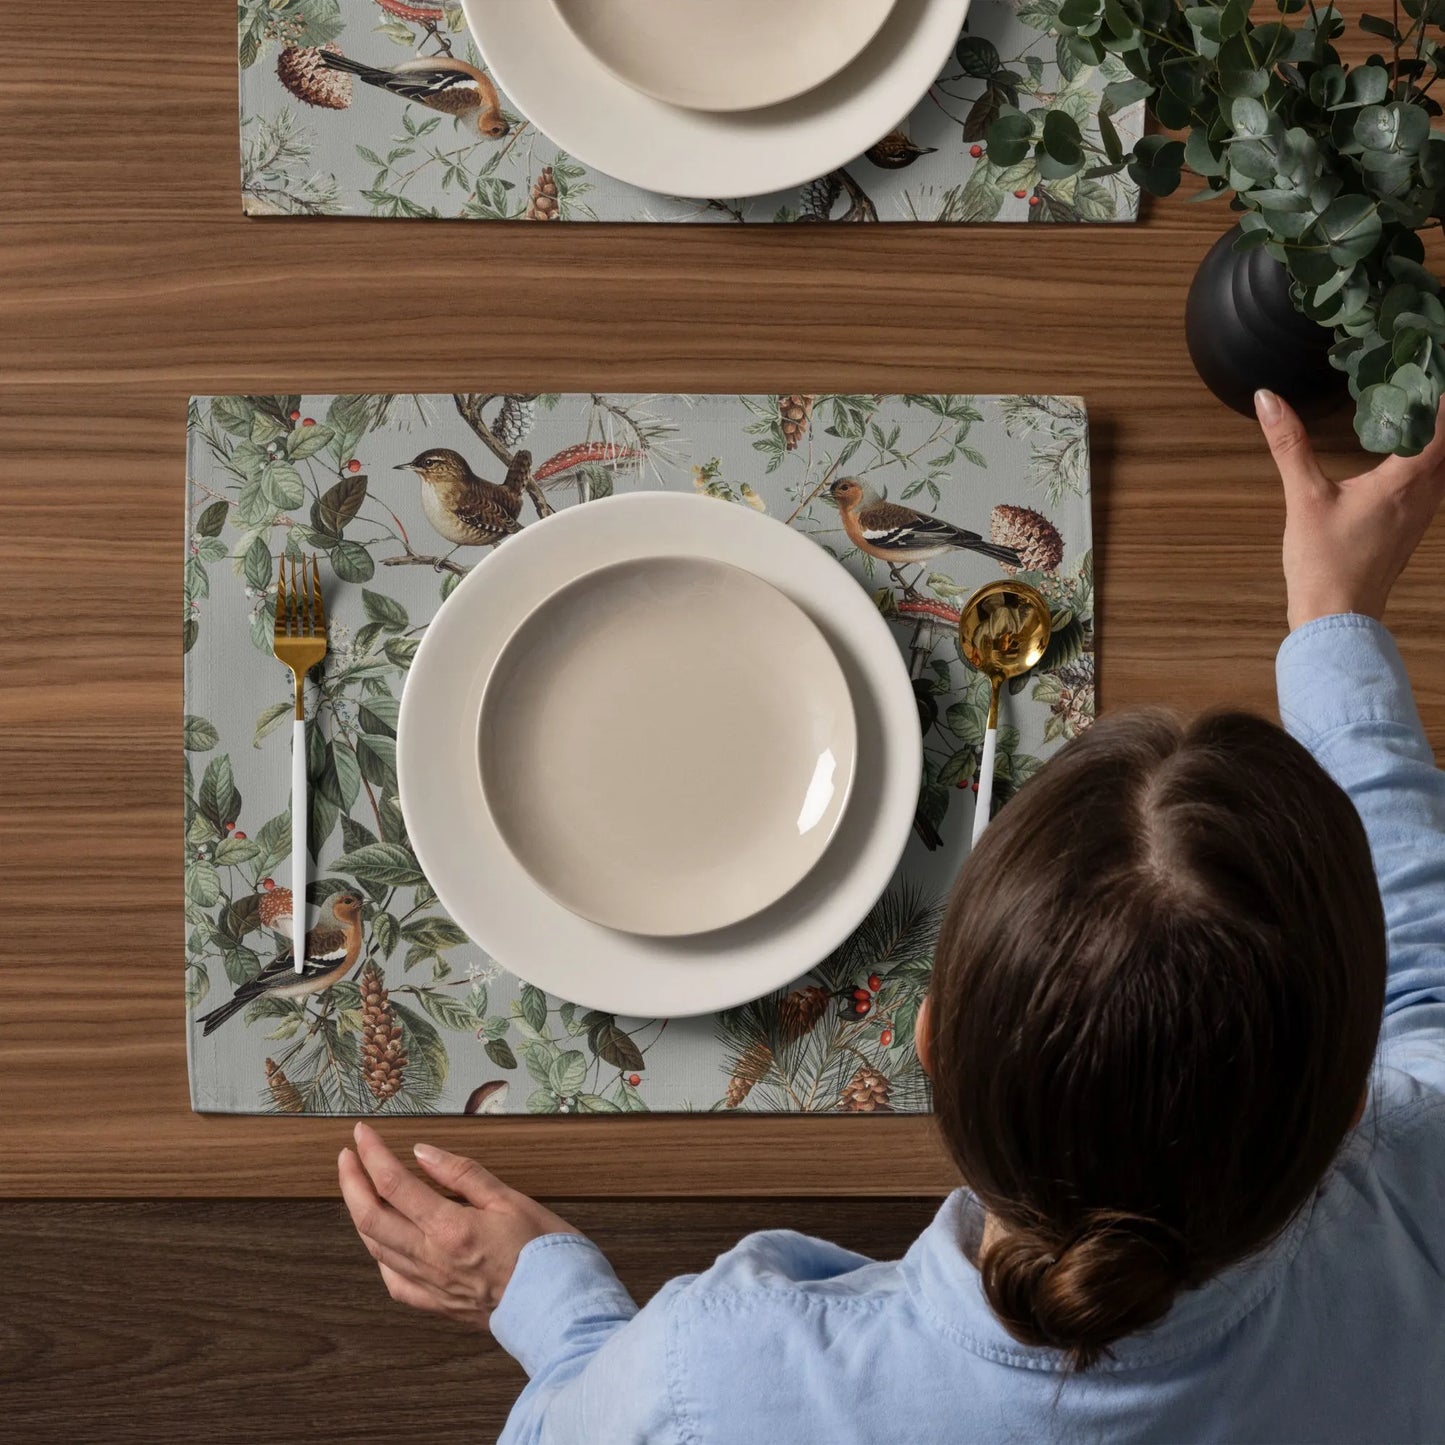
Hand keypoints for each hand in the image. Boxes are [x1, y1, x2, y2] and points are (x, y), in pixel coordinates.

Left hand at [338, 1122, 579, 1328]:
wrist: (560, 1309)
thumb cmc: (545, 1252)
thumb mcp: (511, 1199)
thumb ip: (464, 1175)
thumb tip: (424, 1153)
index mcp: (450, 1228)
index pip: (394, 1184)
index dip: (372, 1154)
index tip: (363, 1133)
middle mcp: (431, 1259)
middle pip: (370, 1217)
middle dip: (351, 1182)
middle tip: (347, 1156)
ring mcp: (430, 1285)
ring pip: (376, 1249)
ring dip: (360, 1214)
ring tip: (358, 1189)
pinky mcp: (437, 1305)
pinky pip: (394, 1282)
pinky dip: (380, 1256)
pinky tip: (382, 1243)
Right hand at [1255, 390, 1444, 629]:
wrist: (1337, 618)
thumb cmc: (1325, 563)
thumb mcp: (1303, 498)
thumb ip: (1289, 445)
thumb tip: (1268, 399)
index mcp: (1405, 481)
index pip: (1442, 425)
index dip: (1440, 395)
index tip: (1427, 368)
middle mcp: (1424, 495)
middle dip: (1440, 414)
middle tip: (1421, 384)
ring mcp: (1422, 514)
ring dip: (1439, 438)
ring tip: (1419, 411)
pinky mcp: (1411, 529)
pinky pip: (1435, 484)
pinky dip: (1431, 461)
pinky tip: (1407, 457)